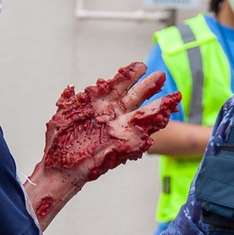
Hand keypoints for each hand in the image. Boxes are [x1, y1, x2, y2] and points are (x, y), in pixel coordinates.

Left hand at [42, 62, 180, 182]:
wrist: (62, 168)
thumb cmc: (60, 143)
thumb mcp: (63, 115)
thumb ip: (69, 98)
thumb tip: (72, 85)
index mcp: (99, 104)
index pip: (118, 85)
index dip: (130, 75)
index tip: (142, 65)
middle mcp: (113, 114)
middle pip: (135, 96)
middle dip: (148, 86)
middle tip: (161, 76)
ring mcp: (121, 129)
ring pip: (143, 113)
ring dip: (158, 104)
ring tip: (174, 96)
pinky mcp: (126, 144)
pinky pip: (144, 133)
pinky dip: (156, 125)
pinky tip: (165, 117)